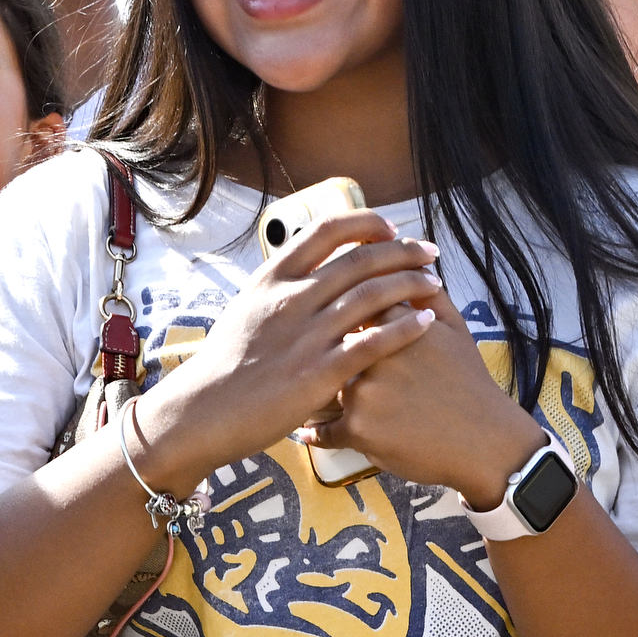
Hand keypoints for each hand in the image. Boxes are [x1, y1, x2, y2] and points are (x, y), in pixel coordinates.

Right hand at [136, 213, 448, 487]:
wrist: (201, 412)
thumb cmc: (222, 369)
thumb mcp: (244, 311)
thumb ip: (276, 290)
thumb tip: (299, 271)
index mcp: (272, 278)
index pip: (326, 230)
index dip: (366, 224)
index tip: (389, 229)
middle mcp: (292, 298)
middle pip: (360, 259)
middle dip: (403, 251)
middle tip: (429, 252)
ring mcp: (306, 334)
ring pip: (373, 295)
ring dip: (411, 284)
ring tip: (435, 283)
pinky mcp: (319, 373)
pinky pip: (373, 343)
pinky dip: (405, 328)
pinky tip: (426, 322)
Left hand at [316, 290, 541, 509]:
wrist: (483, 441)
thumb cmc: (469, 384)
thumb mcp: (455, 329)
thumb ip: (427, 295)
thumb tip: (411, 269)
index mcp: (396, 323)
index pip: (354, 305)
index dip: (347, 318)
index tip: (342, 325)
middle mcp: (375, 353)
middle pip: (334, 344)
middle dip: (330, 354)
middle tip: (326, 361)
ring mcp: (364, 391)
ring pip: (325, 385)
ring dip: (319, 392)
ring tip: (314, 395)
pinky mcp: (358, 429)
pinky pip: (324, 431)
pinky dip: (319, 433)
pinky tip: (313, 429)